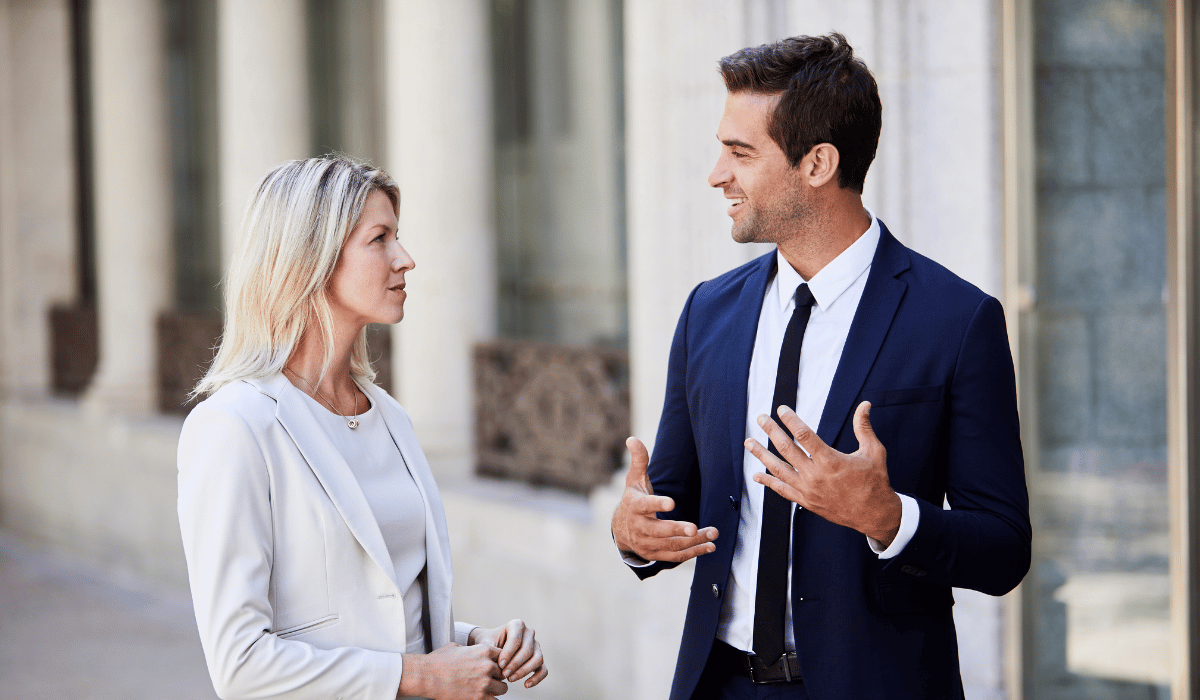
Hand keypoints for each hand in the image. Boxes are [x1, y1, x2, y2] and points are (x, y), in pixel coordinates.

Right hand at [399, 643, 506, 699]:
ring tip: (486, 690)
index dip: (497, 662)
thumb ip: (470, 649)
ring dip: (496, 689)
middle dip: (498, 676)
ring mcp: (484, 683)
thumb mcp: (456, 647)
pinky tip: (481, 697)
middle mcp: (487, 666)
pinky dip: (490, 699)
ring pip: (503, 688)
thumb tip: (471, 651)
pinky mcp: (478, 697)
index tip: (492, 667)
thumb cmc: (438, 661)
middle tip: (489, 679)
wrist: (427, 676)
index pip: (502, 656)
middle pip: (504, 673)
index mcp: (484, 650)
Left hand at [469, 620, 547, 688]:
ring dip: (524, 671)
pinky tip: (526, 685)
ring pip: (537, 659)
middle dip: (515, 664)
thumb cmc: (490, 642)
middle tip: (504, 674)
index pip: (516, 639)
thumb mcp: (486, 642)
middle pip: (527, 650)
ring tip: (510, 679)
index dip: (508, 653)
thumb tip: (495, 659)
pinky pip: (543, 669)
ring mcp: (536, 645)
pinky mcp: (539, 658)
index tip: (500, 665)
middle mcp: (529, 633)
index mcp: (517, 625)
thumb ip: (489, 648)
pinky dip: (537, 678)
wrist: (492, 645)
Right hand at [611, 436, 716, 562]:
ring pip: (671, 545)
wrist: (621, 529)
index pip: (645, 506)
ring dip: (693, 541)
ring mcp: (647, 543)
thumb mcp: (634, 480)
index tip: (672, 503)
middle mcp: (639, 528)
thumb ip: (639, 461)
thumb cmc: (634, 499)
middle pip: (659, 530)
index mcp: (634, 507)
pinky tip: (709, 546)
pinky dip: (693, 553)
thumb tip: (632, 439)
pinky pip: (675, 556)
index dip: (657, 505)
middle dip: (678, 529)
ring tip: (712, 534)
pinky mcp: (655, 554)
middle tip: (695, 528)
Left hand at [746, 402, 901, 545]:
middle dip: (771, 431)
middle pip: (787, 449)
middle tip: (761, 418)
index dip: (791, 420)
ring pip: (778, 470)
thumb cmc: (875, 482)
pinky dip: (768, 482)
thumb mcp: (873, 452)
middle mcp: (816, 475)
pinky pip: (782, 490)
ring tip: (749, 442)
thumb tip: (864, 405)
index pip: (805, 435)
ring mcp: (808, 490)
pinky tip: (756, 475)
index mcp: (831, 461)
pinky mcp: (806, 501)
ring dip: (762, 455)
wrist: (874, 514)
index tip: (781, 409)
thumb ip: (863, 427)